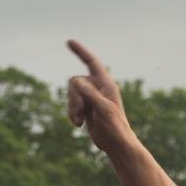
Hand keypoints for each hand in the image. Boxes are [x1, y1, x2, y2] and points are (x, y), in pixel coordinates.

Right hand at [67, 40, 137, 156]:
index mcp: (106, 84)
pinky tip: (78, 125)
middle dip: (73, 98)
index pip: (91, 63)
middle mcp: (98, 87)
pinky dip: (72, 114)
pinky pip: (71, 104)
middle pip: (75, 82)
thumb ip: (90, 95)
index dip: (81, 51)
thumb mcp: (103, 110)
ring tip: (79, 122)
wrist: (116, 143)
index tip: (69, 41)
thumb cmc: (115, 127)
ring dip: (72, 107)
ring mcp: (91, 97)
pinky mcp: (86, 107)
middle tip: (80, 113)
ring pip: (71, 94)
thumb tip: (76, 82)